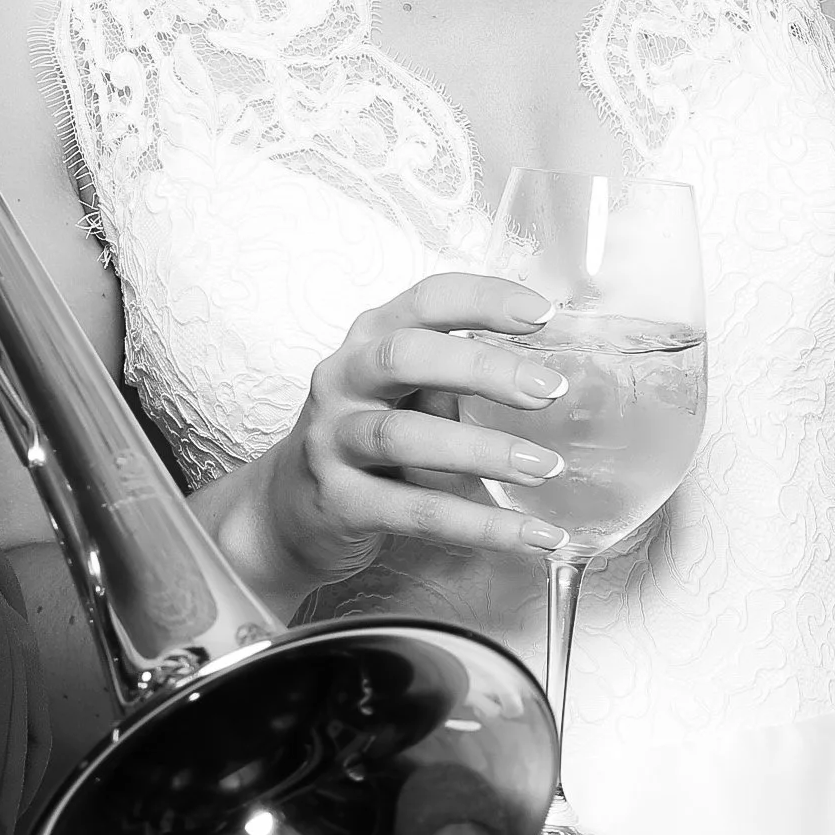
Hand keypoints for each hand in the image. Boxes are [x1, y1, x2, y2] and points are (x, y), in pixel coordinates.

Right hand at [215, 272, 573, 604]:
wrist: (285, 511)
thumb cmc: (363, 440)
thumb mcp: (401, 395)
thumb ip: (452, 379)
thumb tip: (539, 375)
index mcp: (368, 340)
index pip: (425, 301)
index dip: (483, 300)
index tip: (543, 314)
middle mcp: (343, 380)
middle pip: (405, 357)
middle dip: (482, 368)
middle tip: (548, 391)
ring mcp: (333, 441)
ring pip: (405, 437)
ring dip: (483, 452)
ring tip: (546, 468)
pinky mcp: (339, 502)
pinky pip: (415, 512)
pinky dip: (479, 524)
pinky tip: (531, 534)